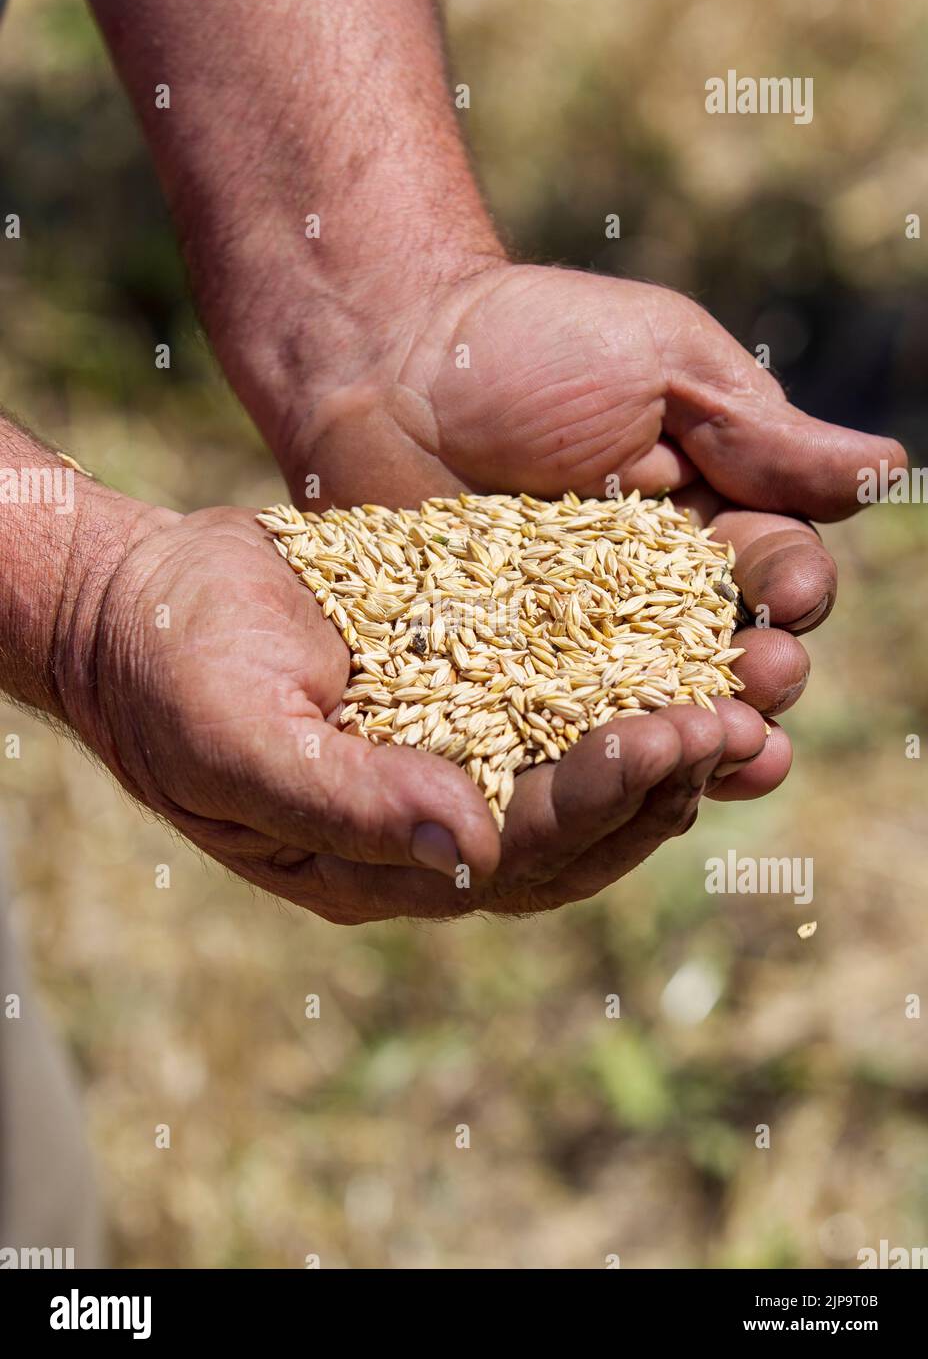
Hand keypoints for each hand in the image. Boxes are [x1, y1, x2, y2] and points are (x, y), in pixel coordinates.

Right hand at [57, 504, 778, 922]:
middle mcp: (435, 816)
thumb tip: (469, 852)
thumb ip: (347, 805)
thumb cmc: (169, 681)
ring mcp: (451, 745)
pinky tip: (683, 631)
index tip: (669, 745)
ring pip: (583, 759)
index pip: (522, 856)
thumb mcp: (239, 745)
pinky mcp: (460, 677)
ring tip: (745, 690)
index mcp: (385, 862)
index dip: (601, 806)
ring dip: (666, 732)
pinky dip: (623, 667)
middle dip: (662, 781)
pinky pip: (558, 683)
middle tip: (742, 727)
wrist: (142, 601)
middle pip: (578, 825)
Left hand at [278, 263, 897, 785]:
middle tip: (765, 679)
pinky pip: (562, 728)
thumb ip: (760, 430)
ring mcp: (577, 643)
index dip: (791, 589)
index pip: (773, 569)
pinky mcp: (506, 677)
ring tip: (730, 752)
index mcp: (707, 515)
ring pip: (658, 707)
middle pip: (728, 655)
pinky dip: (601, 760)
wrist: (385, 362)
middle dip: (760, 675)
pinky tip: (631, 784)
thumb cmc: (528, 344)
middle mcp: (652, 592)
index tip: (789, 593)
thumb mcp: (661, 364)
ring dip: (702, 734)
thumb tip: (886, 469)